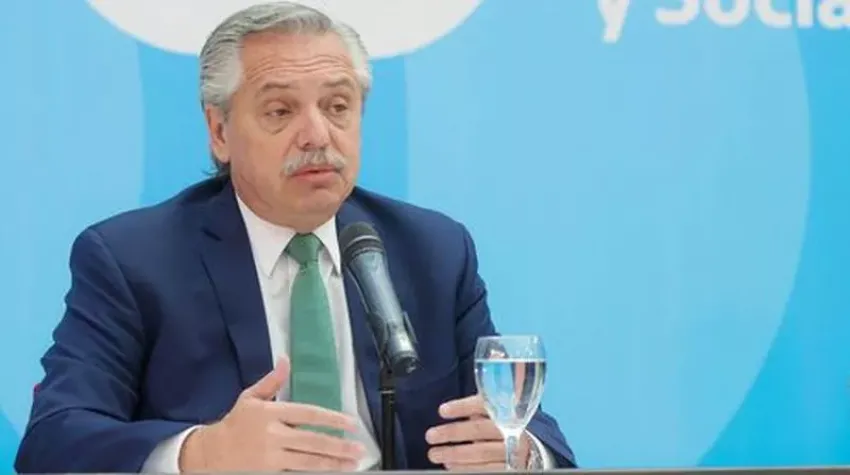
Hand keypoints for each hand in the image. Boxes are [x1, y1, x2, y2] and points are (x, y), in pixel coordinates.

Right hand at [179, 357, 364, 471]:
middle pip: (312, 441)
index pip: (308, 414)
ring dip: (333, 463)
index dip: (332, 418)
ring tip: (352, 464)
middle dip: (338, 446)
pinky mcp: (269, 474)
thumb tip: (285, 361)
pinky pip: (296, 474)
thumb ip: (272, 382)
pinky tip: (330, 472)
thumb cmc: (235, 424)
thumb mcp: (250, 398)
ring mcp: (271, 458)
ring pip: (308, 462)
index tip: (351, 423)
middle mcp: (273, 436)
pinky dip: (315, 473)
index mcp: (271, 414)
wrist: (210, 454)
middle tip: (359, 449)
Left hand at [425, 394, 531, 470]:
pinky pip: (487, 469)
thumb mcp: (499, 415)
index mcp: (509, 411)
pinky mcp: (512, 468)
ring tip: (435, 454)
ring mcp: (514, 452)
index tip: (442, 411)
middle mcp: (513, 430)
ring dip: (455, 454)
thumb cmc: (508, 429)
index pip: (484, 405)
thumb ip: (481, 411)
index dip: (462, 407)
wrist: (533, 452)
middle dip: (452, 433)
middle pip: (479, 429)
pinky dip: (465, 469)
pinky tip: (451, 467)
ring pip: (481, 452)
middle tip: (431, 436)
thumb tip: (450, 409)